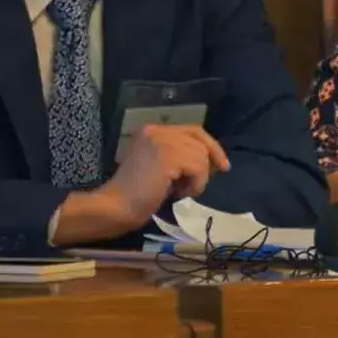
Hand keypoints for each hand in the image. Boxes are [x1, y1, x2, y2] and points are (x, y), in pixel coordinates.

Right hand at [58, 124, 230, 244]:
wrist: (115, 208)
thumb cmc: (137, 195)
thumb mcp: (162, 168)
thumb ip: (181, 156)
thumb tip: (214, 159)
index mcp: (151, 130)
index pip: (192, 130)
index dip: (210, 146)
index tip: (222, 164)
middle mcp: (156, 130)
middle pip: (199, 139)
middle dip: (210, 159)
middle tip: (214, 177)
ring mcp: (160, 141)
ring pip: (201, 154)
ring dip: (199, 178)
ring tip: (181, 192)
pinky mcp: (167, 156)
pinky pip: (198, 167)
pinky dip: (196, 184)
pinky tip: (180, 194)